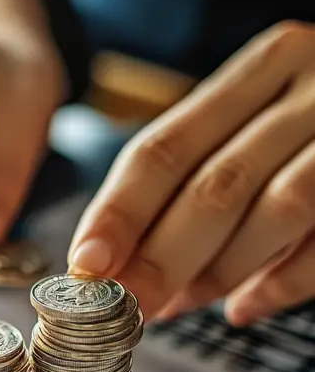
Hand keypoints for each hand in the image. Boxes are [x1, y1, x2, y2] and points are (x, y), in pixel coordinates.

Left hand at [68, 21, 314, 324]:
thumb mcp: (263, 123)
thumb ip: (200, 178)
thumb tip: (126, 263)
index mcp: (268, 64)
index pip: (169, 144)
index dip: (120, 211)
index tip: (86, 265)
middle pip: (216, 184)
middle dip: (162, 258)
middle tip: (126, 306)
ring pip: (276, 212)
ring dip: (219, 273)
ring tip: (180, 304)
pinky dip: (284, 283)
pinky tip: (246, 307)